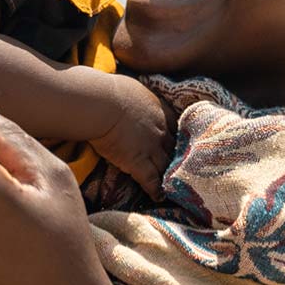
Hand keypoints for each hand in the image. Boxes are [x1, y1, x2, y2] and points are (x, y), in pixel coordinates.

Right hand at [86, 74, 172, 197]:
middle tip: (183, 168)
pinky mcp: (138, 163)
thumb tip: (129, 94)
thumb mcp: (132, 87)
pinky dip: (156, 190)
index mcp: (161, 111)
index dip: (178, 137)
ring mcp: (151, 148)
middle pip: (175, 149)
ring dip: (171, 176)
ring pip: (167, 166)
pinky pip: (152, 181)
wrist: (101, 103)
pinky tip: (159, 197)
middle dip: (179, 158)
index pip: (176, 127)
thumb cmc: (110, 91)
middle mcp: (161, 131)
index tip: (179, 144)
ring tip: (175, 186)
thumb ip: (137, 96)